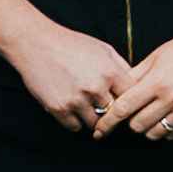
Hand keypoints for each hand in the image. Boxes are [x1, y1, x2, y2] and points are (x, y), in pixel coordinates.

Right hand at [2, 22, 138, 131]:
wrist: (36, 44)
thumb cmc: (71, 44)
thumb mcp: (103, 49)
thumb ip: (121, 67)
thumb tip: (136, 85)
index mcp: (110, 72)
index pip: (131, 98)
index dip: (131, 102)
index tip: (127, 104)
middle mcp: (95, 88)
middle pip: (114, 114)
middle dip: (113, 113)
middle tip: (109, 113)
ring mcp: (76, 100)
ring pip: (96, 124)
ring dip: (94, 120)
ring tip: (90, 110)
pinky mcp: (59, 109)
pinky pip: (75, 127)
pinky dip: (76, 122)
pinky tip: (74, 110)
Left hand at [104, 20, 172, 140]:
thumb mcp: (154, 58)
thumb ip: (133, 77)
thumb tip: (113, 93)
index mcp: (157, 82)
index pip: (123, 108)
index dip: (108, 121)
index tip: (99, 130)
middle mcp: (171, 98)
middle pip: (137, 125)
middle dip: (129, 121)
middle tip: (133, 111)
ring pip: (154, 133)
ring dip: (146, 127)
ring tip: (149, 114)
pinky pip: (172, 134)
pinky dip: (164, 130)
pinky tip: (164, 117)